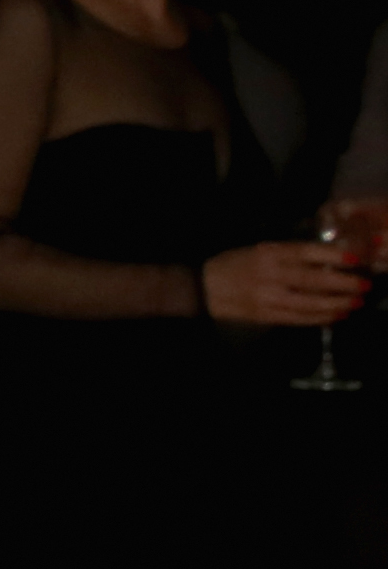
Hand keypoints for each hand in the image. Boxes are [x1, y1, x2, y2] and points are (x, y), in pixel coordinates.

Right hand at [201, 238, 369, 327]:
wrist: (203, 288)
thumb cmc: (234, 264)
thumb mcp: (259, 250)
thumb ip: (289, 254)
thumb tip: (327, 259)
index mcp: (268, 253)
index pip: (306, 252)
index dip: (333, 255)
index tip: (356, 259)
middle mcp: (270, 275)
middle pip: (313, 280)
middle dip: (343, 284)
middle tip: (364, 285)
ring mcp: (268, 298)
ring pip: (310, 303)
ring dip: (337, 304)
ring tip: (356, 302)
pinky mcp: (266, 315)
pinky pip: (299, 318)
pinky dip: (321, 318)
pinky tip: (337, 316)